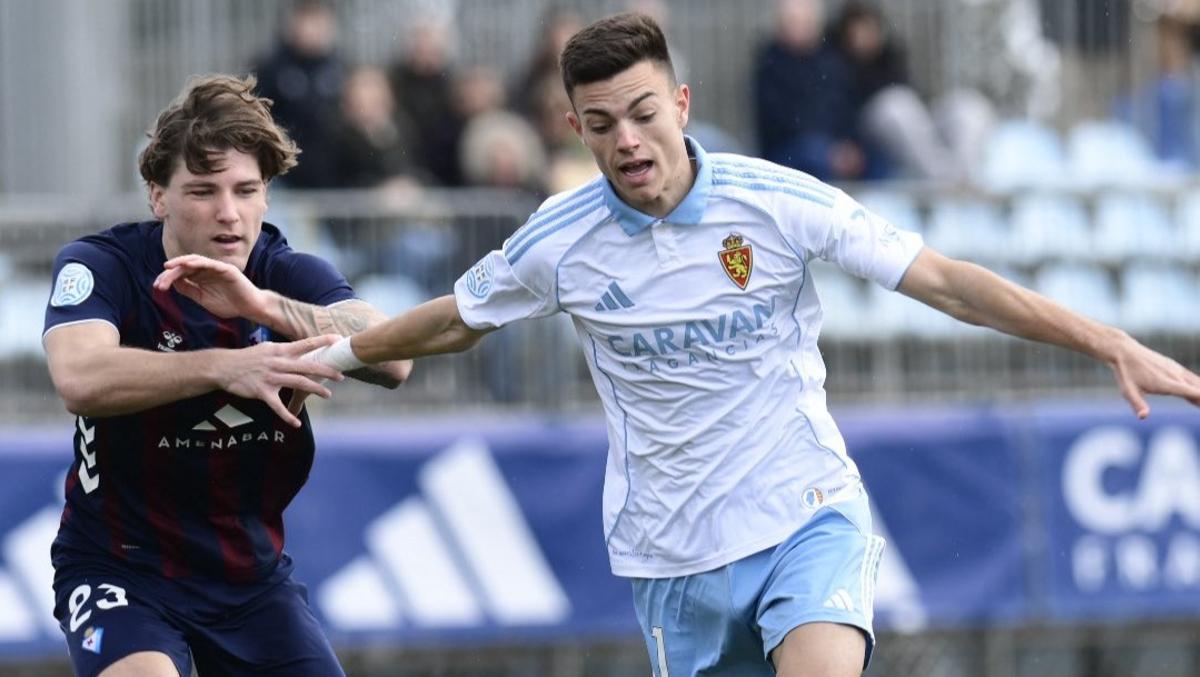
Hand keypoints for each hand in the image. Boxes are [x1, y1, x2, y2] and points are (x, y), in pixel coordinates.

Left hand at [154, 254, 266, 320]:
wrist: (250, 308)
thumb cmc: (229, 304)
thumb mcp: (203, 299)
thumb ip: (189, 291)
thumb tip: (172, 283)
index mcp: (201, 278)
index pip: (181, 274)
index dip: (167, 279)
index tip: (157, 287)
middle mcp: (207, 270)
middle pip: (184, 267)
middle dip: (170, 274)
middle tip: (159, 283)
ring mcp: (216, 268)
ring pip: (195, 261)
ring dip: (180, 263)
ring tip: (168, 267)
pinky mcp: (226, 269)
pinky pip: (209, 262)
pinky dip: (197, 261)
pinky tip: (187, 264)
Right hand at [213, 335, 344, 426]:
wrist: (224, 367)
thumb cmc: (249, 358)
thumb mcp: (268, 348)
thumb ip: (285, 350)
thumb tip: (302, 349)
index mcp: (281, 350)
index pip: (305, 344)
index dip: (322, 341)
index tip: (338, 339)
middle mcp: (278, 362)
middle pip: (307, 366)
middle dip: (326, 371)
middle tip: (341, 376)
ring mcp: (270, 377)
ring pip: (298, 383)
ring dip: (315, 389)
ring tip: (328, 394)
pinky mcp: (262, 391)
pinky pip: (277, 406)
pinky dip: (287, 416)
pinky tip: (296, 423)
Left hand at [1109, 336, 1199, 418]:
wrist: (1124, 351)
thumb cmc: (1125, 373)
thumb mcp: (1128, 391)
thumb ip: (1137, 404)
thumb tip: (1143, 417)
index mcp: (1166, 383)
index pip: (1191, 392)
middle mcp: (1174, 376)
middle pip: (1198, 388)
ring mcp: (1176, 370)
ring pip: (1197, 382)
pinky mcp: (1174, 367)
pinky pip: (1191, 377)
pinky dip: (1199, 384)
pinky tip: (1199, 390)